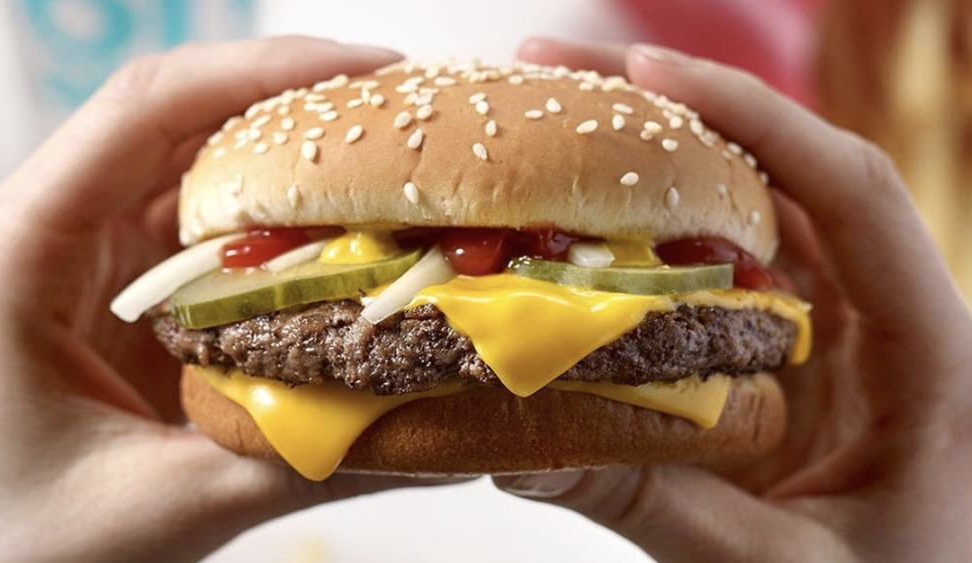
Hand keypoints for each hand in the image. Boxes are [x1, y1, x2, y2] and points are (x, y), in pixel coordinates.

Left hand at [0, 37, 452, 562]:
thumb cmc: (6, 542)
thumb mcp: (153, 509)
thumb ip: (293, 467)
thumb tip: (432, 437)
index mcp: (18, 252)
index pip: (146, 111)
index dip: (263, 71)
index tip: (367, 74)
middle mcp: (52, 233)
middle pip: (186, 125)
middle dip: (301, 109)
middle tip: (407, 119)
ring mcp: (92, 260)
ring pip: (203, 175)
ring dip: (296, 169)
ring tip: (394, 175)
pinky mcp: (128, 295)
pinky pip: (211, 235)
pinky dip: (282, 231)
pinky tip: (345, 246)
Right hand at [495, 38, 971, 561]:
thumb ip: (660, 505)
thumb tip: (515, 455)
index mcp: (928, 353)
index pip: (853, 192)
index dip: (756, 118)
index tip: (649, 72)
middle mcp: (881, 317)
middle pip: (787, 177)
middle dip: (680, 115)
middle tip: (567, 73)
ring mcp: (829, 333)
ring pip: (748, 218)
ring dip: (660, 167)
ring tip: (563, 127)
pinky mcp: (783, 357)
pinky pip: (717, 276)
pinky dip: (652, 243)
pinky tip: (586, 230)